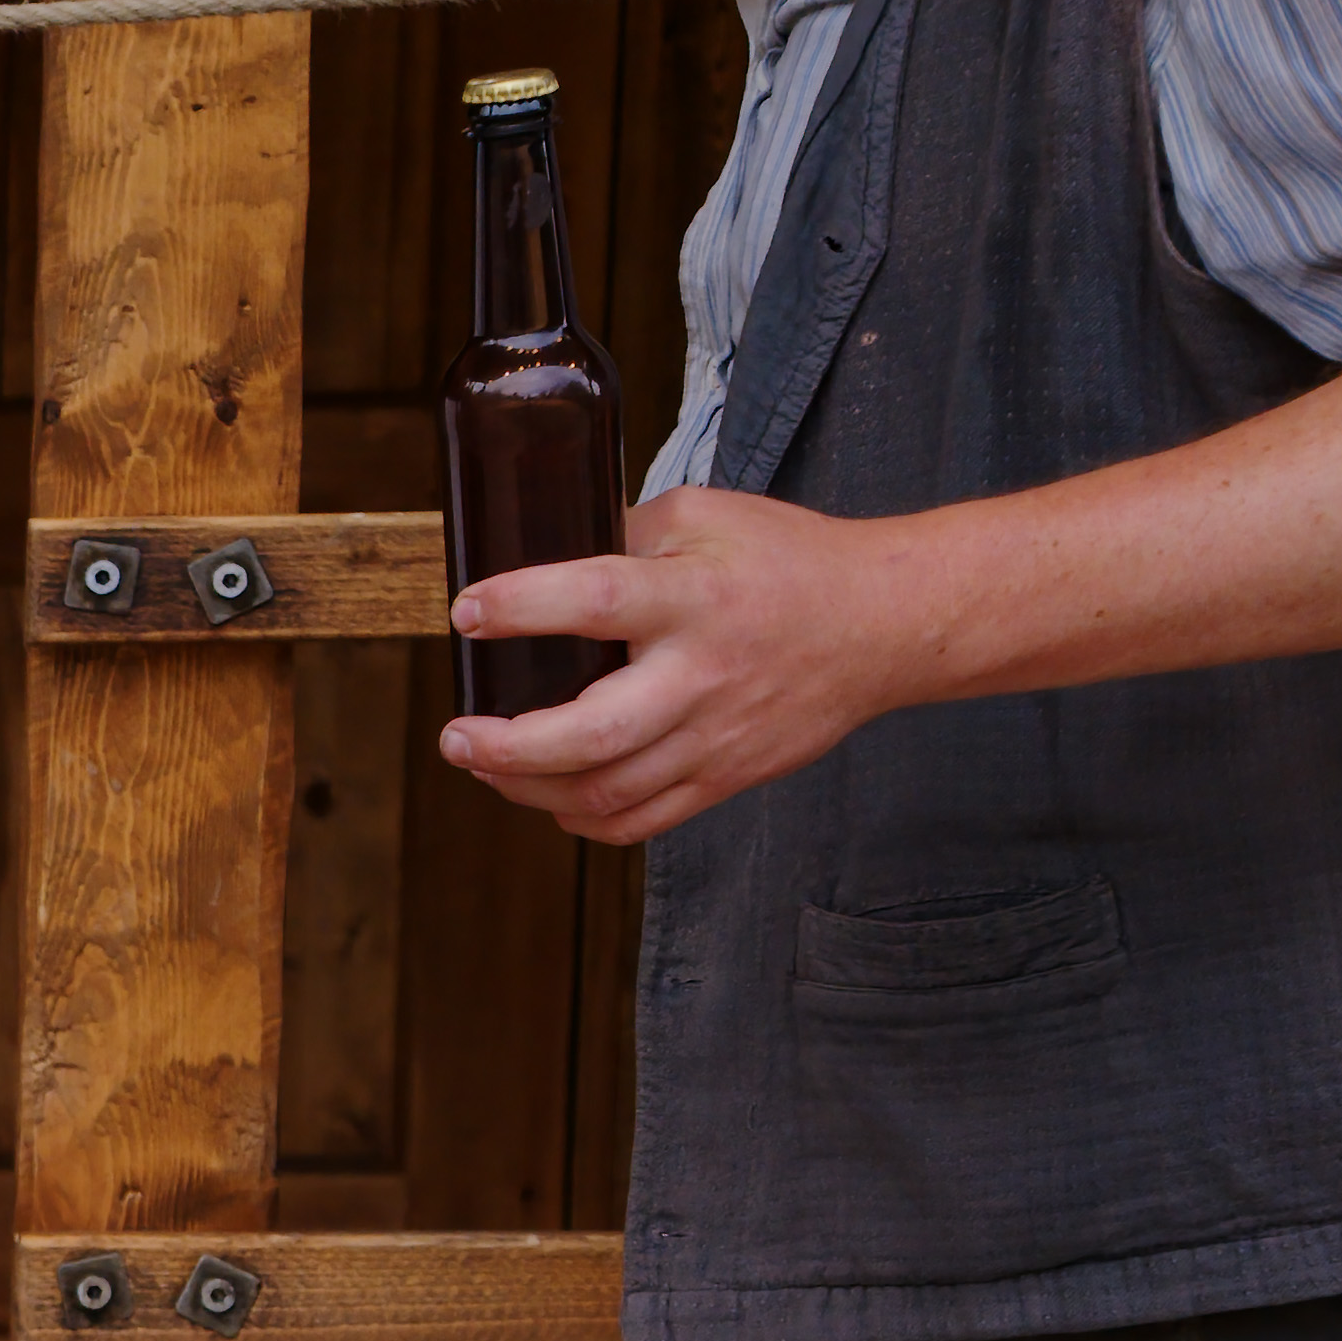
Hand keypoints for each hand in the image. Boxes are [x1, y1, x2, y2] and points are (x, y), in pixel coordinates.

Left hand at [438, 485, 958, 844]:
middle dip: (506, 746)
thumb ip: (624, 534)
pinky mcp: (726, 776)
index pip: (595, 600)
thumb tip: (542, 553)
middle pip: (591, 735)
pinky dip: (579, 818)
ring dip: (526, 786)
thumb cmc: (789, 563)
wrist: (885, 624)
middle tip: (456, 735)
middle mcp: (701, 675)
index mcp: (695, 597)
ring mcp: (714, 737)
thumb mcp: (707, 518)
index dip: (522, 607)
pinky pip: (637, 822)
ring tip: (484, 762)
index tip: (466, 612)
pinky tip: (548, 793)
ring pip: (603, 792)